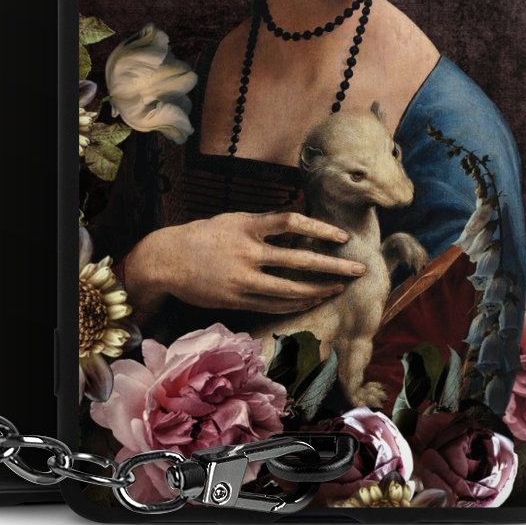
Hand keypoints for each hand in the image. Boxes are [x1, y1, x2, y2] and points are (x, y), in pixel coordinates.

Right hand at [123, 212, 365, 313]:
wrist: (167, 260)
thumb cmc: (204, 235)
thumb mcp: (233, 220)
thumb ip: (263, 225)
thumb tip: (299, 227)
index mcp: (247, 226)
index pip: (292, 222)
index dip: (320, 229)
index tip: (342, 237)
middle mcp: (247, 252)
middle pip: (299, 260)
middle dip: (333, 266)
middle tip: (358, 269)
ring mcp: (242, 279)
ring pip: (290, 289)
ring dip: (318, 289)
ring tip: (337, 287)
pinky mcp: (237, 300)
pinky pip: (273, 305)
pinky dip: (295, 303)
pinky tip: (311, 300)